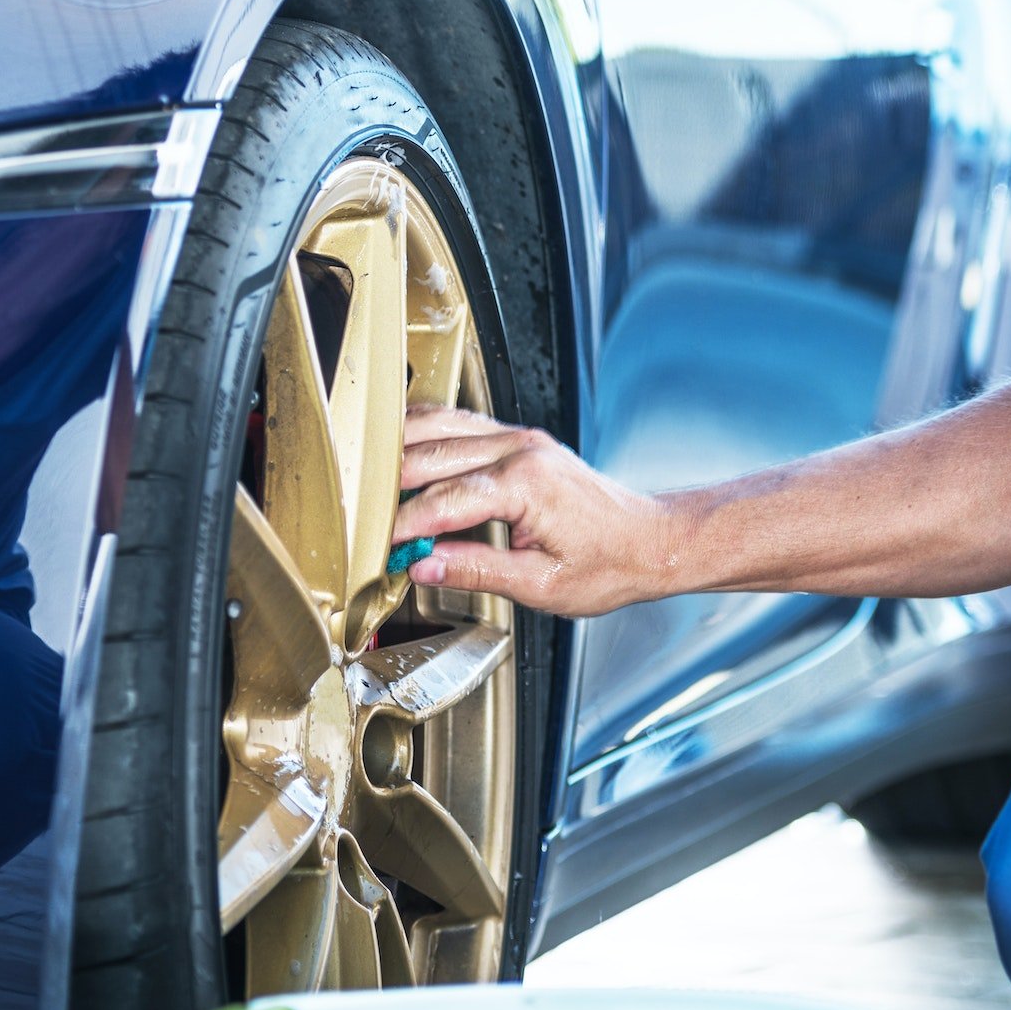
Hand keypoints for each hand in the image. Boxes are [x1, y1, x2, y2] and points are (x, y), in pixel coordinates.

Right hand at [391, 407, 675, 616]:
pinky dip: (422, 435)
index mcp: (527, 484)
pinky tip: (400, 455)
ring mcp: (518, 438)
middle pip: (430, 454)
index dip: (403, 526)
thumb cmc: (609, 564)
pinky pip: (457, 424)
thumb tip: (423, 565)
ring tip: (368, 487)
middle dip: (388, 489)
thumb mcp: (541, 585)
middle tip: (360, 520)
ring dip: (397, 451)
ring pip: (437, 425)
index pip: (444, 501)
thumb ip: (476, 571)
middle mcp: (520, 449)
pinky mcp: (517, 439)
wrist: (650, 541)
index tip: (378, 548)